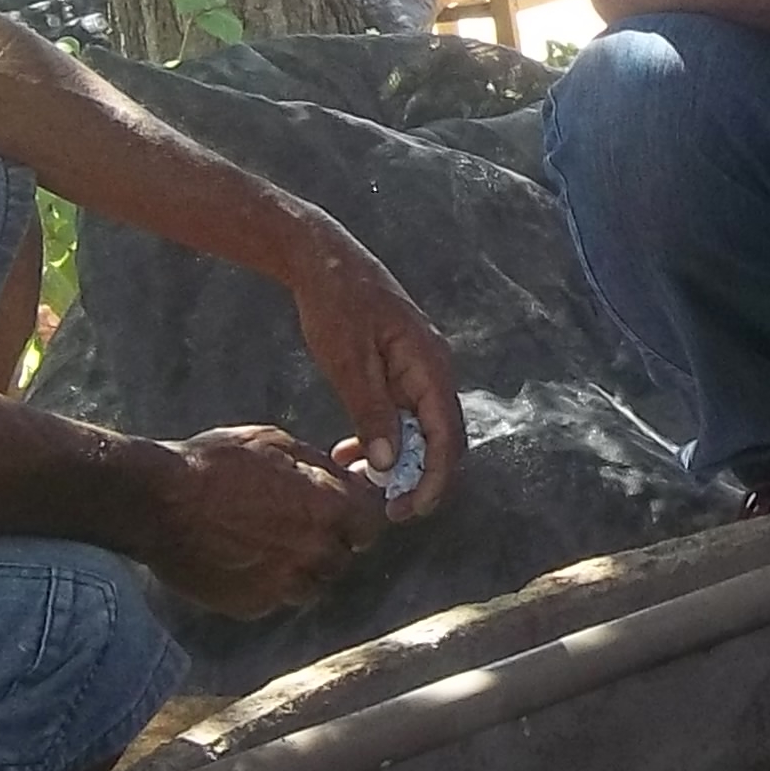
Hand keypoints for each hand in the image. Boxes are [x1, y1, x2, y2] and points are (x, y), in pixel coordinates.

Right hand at [147, 424, 386, 619]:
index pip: (371, 523)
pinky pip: (275, 598)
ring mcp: (284, 584)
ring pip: (311, 584)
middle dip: (326, 542)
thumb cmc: (214, 464)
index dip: (356, 516)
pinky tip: (240, 558)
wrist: (158, 503)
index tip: (342, 511)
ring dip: (299, 567)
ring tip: (264, 541)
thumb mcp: (276, 444)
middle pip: (342, 557)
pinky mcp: (254, 606)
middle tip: (293, 523)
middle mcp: (314, 552)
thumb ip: (318, 467)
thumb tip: (343, 477)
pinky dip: (265, 583)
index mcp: (327, 508)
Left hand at [282, 225, 466, 511]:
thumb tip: (388, 465)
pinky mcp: (398, 369)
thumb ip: (371, 412)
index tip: (408, 510)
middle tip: (388, 510)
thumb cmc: (336, 304)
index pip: (446, 436)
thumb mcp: (348, 361)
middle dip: (419, 478)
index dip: (433, 479)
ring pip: (420, 430)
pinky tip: (351, 451)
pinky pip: (401, 414)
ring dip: (398, 460)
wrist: (323, 260)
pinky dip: (383, 437)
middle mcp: (433, 370)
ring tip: (363, 483)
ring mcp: (417, 369)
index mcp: (429, 366)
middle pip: (441, 438)